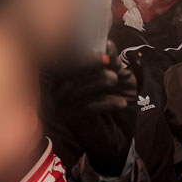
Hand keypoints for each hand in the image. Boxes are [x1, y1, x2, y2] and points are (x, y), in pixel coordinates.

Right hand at [46, 54, 140, 175]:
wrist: (120, 136)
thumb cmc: (118, 101)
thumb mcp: (122, 79)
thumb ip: (114, 63)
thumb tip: (108, 45)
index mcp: (70, 73)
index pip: (63, 56)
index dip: (76, 48)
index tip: (99, 45)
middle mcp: (59, 88)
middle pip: (62, 70)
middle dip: (85, 62)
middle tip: (107, 61)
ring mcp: (61, 105)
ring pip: (72, 89)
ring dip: (97, 81)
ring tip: (115, 81)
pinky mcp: (69, 121)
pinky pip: (83, 108)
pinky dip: (105, 102)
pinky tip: (120, 103)